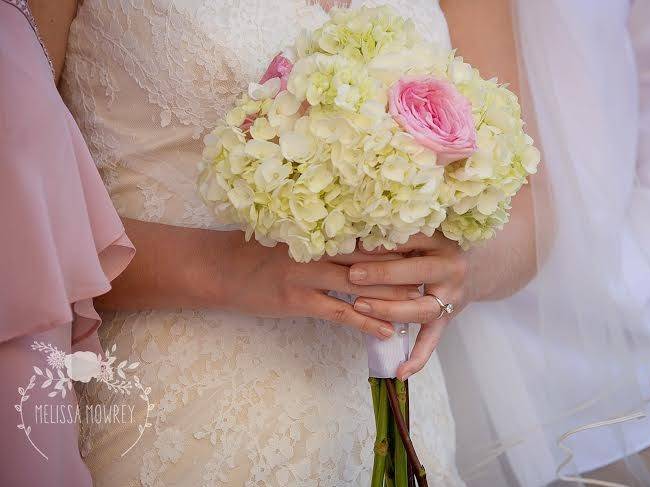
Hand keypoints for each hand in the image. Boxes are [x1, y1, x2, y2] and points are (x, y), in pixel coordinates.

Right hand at [209, 231, 419, 339]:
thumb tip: (346, 233)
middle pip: (370, 259)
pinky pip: (340, 313)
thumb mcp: (285, 233)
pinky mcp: (299, 301)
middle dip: (401, 267)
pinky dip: (366, 323)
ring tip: (419, 304)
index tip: (422, 243)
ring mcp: (308, 276)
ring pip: (360, 286)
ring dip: (391, 297)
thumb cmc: (251, 249)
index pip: (364, 234)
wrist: (218, 268)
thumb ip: (316, 233)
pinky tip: (387, 331)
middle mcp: (317, 250)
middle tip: (430, 273)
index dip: (393, 240)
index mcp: (316, 231)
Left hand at [347, 233, 471, 379]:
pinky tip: (399, 372)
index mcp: (443, 242)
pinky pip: (432, 340)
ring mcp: (451, 297)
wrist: (480, 265)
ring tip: (359, 306)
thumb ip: (399, 235)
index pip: (411, 240)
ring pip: (421, 308)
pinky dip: (417, 358)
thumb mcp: (426, 233)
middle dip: (382, 274)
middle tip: (352, 275)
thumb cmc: (439, 245)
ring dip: (389, 310)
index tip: (355, 244)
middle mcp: (451, 269)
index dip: (383, 242)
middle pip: (416, 272)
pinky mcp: (448, 318)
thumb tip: (357, 237)